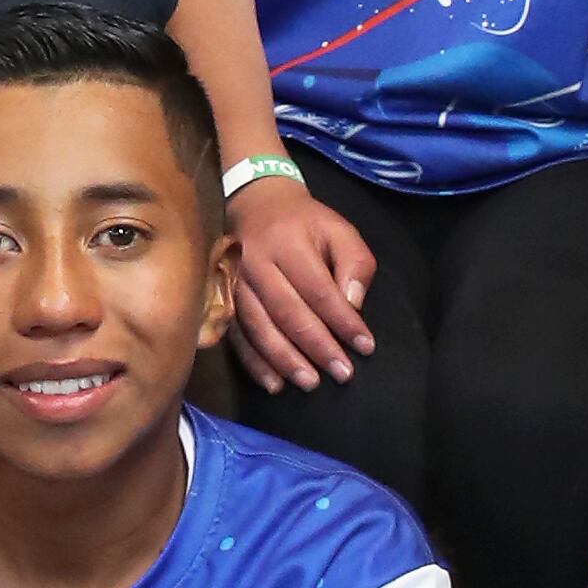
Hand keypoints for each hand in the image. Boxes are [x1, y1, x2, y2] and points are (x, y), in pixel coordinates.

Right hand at [224, 177, 376, 390]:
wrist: (255, 204)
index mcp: (288, 243)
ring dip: (285, 360)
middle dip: (317, 347)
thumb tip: (353, 305)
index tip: (365, 346)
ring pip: (259, 328)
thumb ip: (355, 263)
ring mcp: (234, 283)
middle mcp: (256, 263)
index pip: (318, 289)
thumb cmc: (305, 223)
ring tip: (311, 383)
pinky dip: (255, 363)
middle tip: (342, 374)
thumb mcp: (339, 229)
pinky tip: (275, 383)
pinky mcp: (222, 299)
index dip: (343, 321)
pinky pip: (236, 336)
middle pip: (288, 312)